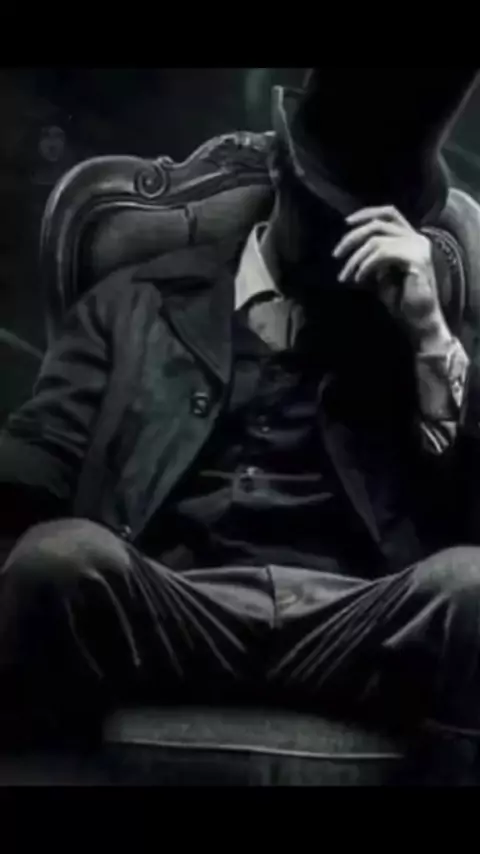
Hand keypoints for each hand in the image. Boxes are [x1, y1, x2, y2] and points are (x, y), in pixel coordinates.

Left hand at [333, 206, 451, 350]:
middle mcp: (417, 238)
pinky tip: (359, 279)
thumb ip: (372, 256)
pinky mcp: (417, 259)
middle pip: (378, 223)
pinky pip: (383, 254)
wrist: (419, 320)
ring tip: (345, 276)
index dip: (366, 213)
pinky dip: (366, 265)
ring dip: (355, 259)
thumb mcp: (381, 273)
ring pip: (376, 241)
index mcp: (411, 237)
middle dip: (352, 237)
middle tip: (335, 255)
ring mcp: (418, 247)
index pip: (388, 213)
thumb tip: (352, 247)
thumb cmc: (401, 300)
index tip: (346, 223)